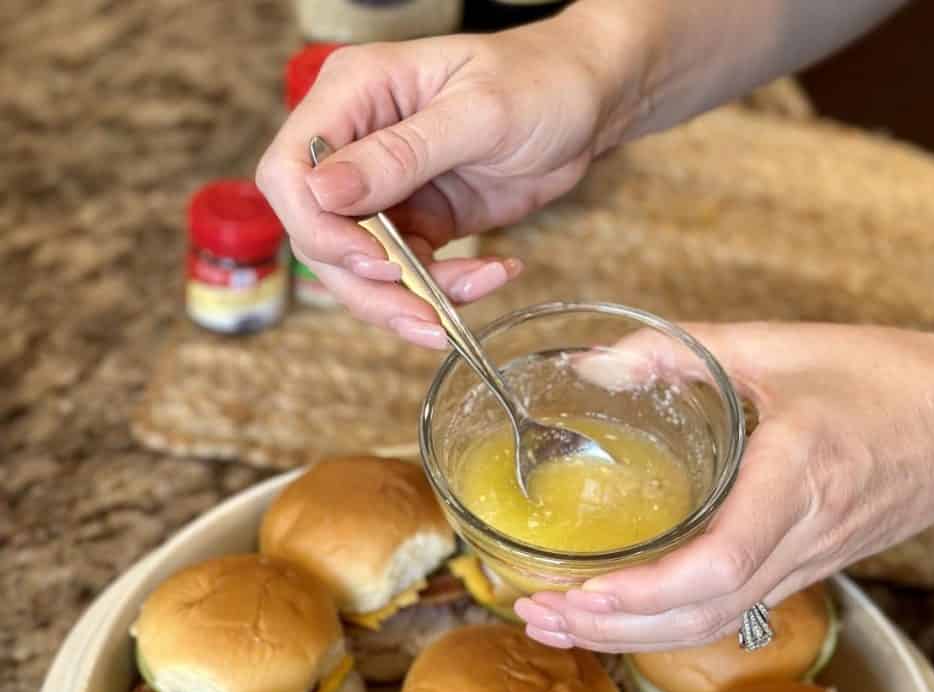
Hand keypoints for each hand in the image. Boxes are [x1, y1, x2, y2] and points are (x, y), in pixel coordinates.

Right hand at [256, 24, 625, 346]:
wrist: (589, 103)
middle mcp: (357, 146)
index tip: (375, 261)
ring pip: (364, 271)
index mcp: (354, 95)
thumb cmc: (539, 80)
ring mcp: (387, 190)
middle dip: (372, 286)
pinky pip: (412, 276)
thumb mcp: (477, 113)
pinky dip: (448, 291)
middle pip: (320, 237)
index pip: (289, 173)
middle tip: (427, 315)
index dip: (318, 229)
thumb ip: (400, 154)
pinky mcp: (420, 224)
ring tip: (476, 290)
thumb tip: (323, 192)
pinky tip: (494, 273)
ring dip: (414, 299)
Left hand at [515, 323, 933, 651]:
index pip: (719, 564)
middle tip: (537, 615)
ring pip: (711, 625)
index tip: (577, 592)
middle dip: (611, 628)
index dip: (643, 593)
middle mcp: (798, 536)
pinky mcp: (803, 568)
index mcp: (796, 478)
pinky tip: (622, 614)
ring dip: (630, 637)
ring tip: (560, 625)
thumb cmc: (890, 378)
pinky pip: (729, 611)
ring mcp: (803, 563)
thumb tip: (595, 363)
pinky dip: (667, 624)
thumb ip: (684, 351)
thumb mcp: (782, 345)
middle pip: (699, 615)